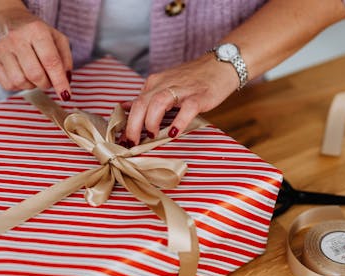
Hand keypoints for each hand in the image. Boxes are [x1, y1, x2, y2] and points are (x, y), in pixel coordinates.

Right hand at [0, 8, 71, 99]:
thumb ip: (65, 59)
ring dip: (32, 85)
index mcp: (36, 30)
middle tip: (48, 80)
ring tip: (33, 75)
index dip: (59, 81)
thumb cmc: (35, 32)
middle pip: (35, 75)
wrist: (5, 19)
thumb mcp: (56, 38)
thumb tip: (65, 81)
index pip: (51, 61)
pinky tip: (21, 74)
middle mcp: (16, 38)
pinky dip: (18, 85)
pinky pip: (8, 84)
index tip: (65, 95)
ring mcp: (0, 48)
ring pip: (20, 82)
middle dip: (46, 84)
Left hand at [124, 55, 239, 145]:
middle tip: (132, 142)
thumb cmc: (193, 79)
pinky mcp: (199, 95)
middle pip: (142, 104)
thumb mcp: (165, 85)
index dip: (126, 124)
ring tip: (151, 135)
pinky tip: (174, 132)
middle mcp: (164, 84)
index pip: (135, 104)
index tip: (123, 140)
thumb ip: (147, 98)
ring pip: (158, 102)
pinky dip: (178, 121)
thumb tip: (126, 108)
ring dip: (151, 121)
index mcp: (155, 83)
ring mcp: (182, 89)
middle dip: (133, 126)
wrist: (221, 64)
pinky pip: (187, 108)